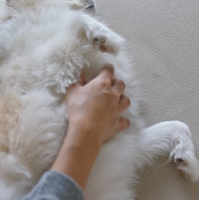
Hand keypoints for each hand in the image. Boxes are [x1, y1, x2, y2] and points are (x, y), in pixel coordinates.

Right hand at [51, 64, 129, 188]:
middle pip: (121, 84)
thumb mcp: (72, 92)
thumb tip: (80, 74)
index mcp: (102, 84)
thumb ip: (77, 82)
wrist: (86, 131)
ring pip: (126, 100)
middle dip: (117, 82)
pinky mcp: (118, 122)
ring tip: (117, 99)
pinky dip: (123, 119)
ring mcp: (117, 109)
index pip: (109, 71)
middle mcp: (113, 95)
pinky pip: (125, 121)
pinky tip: (119, 119)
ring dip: (122, 98)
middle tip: (111, 83)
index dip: (108, 68)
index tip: (107, 68)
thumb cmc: (78, 110)